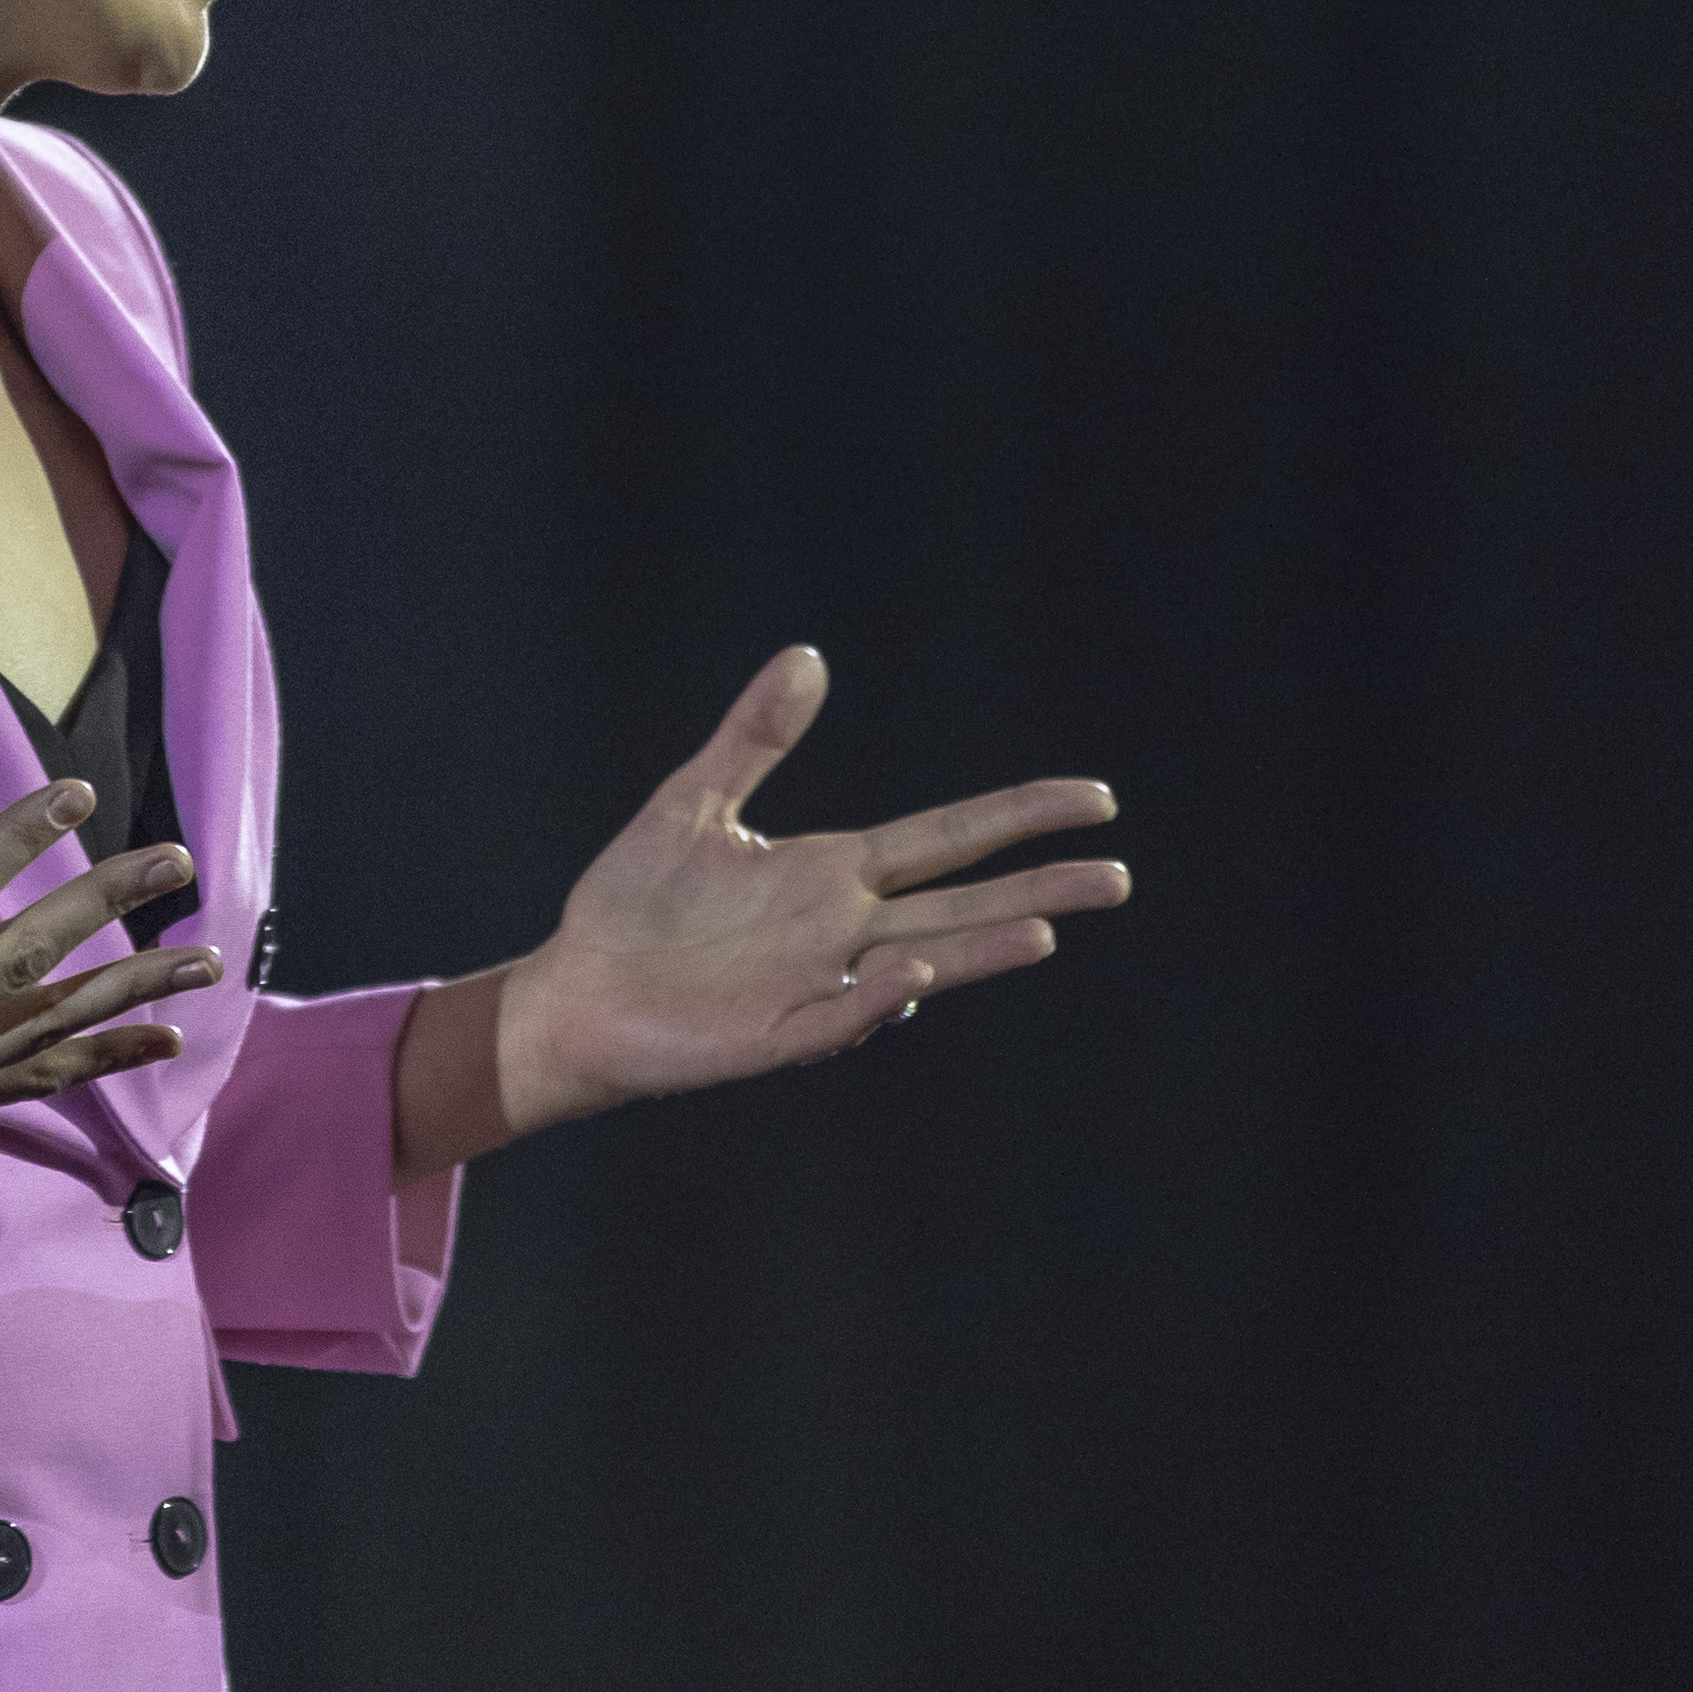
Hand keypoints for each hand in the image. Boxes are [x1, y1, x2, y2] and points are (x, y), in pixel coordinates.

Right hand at [0, 777, 226, 1242]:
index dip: (18, 843)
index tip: (76, 797)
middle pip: (22, 962)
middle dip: (106, 907)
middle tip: (175, 861)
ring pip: (45, 1029)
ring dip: (132, 991)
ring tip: (206, 957)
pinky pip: (31, 1081)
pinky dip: (101, 1060)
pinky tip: (161, 1041)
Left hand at [493, 647, 1121, 1139]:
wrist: (574, 988)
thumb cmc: (634, 904)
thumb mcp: (694, 801)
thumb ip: (755, 736)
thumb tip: (808, 655)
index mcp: (831, 874)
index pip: (946, 839)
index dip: (1017, 817)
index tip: (1092, 798)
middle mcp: (839, 930)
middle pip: (960, 906)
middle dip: (1037, 890)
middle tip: (1118, 877)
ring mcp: (813, 985)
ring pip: (920, 966)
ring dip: (979, 953)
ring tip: (1043, 932)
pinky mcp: (771, 1036)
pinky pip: (837, 1019)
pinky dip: (875, 1000)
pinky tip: (915, 975)